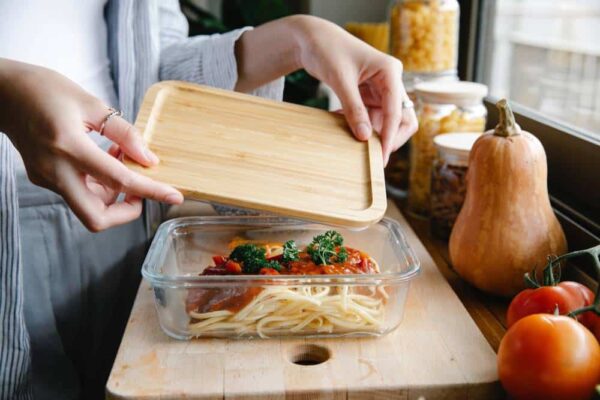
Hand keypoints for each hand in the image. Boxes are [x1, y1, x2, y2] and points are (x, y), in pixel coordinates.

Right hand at [0, 59, 182, 230]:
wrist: (2, 93)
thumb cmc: (43, 90)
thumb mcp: (91, 103)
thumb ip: (124, 133)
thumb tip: (149, 159)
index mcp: (69, 146)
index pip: (119, 180)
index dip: (152, 191)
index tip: (175, 197)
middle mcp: (56, 170)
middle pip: (96, 217)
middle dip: (127, 212)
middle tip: (141, 188)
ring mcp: (47, 178)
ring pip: (87, 209)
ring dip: (114, 194)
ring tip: (121, 158)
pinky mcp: (44, 179)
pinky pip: (78, 194)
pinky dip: (99, 185)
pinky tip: (105, 158)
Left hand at [295, 17, 416, 164]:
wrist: (312, 40)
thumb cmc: (327, 51)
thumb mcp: (340, 80)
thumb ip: (353, 109)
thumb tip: (365, 137)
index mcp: (390, 71)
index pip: (397, 111)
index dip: (390, 136)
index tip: (382, 157)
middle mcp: (391, 81)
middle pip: (403, 119)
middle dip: (390, 138)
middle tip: (372, 157)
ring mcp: (381, 90)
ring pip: (386, 122)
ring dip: (371, 133)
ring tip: (349, 138)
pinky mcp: (369, 96)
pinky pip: (371, 118)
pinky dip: (359, 126)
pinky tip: (341, 124)